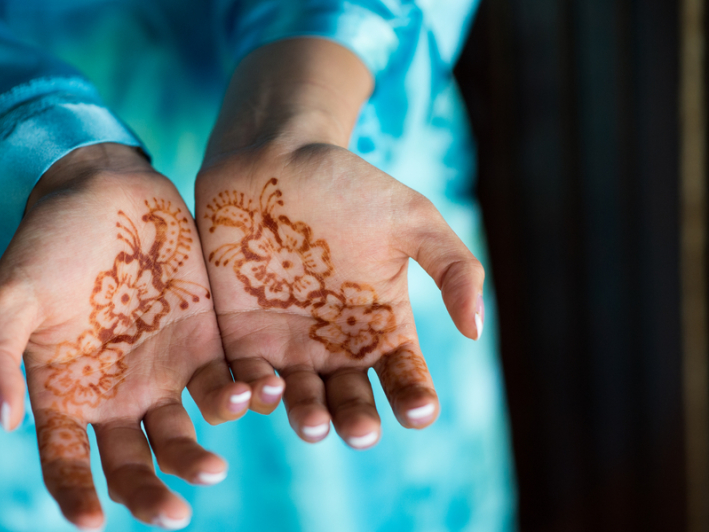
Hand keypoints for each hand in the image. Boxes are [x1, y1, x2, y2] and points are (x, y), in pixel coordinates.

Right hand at [0, 144, 250, 529]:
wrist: (108, 194)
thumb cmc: (50, 242)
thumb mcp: (12, 295)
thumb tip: (3, 420)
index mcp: (67, 392)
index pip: (66, 461)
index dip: (75, 496)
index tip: (92, 523)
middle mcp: (118, 394)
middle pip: (134, 462)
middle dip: (151, 492)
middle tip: (175, 514)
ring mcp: (165, 372)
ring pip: (185, 432)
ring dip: (199, 453)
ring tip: (214, 464)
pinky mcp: (206, 343)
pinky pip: (226, 382)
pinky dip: (240, 397)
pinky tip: (254, 398)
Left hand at [196, 39, 484, 449]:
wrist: (273, 158)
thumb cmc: (348, 184)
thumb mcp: (412, 218)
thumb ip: (452, 267)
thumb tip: (475, 329)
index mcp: (380, 325)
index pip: (403, 375)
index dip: (414, 397)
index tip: (420, 410)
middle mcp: (334, 344)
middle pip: (349, 399)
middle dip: (356, 419)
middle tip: (360, 430)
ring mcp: (285, 343)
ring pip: (298, 398)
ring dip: (306, 416)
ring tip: (314, 422)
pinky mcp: (238, 335)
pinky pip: (244, 375)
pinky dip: (250, 392)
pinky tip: (259, 394)